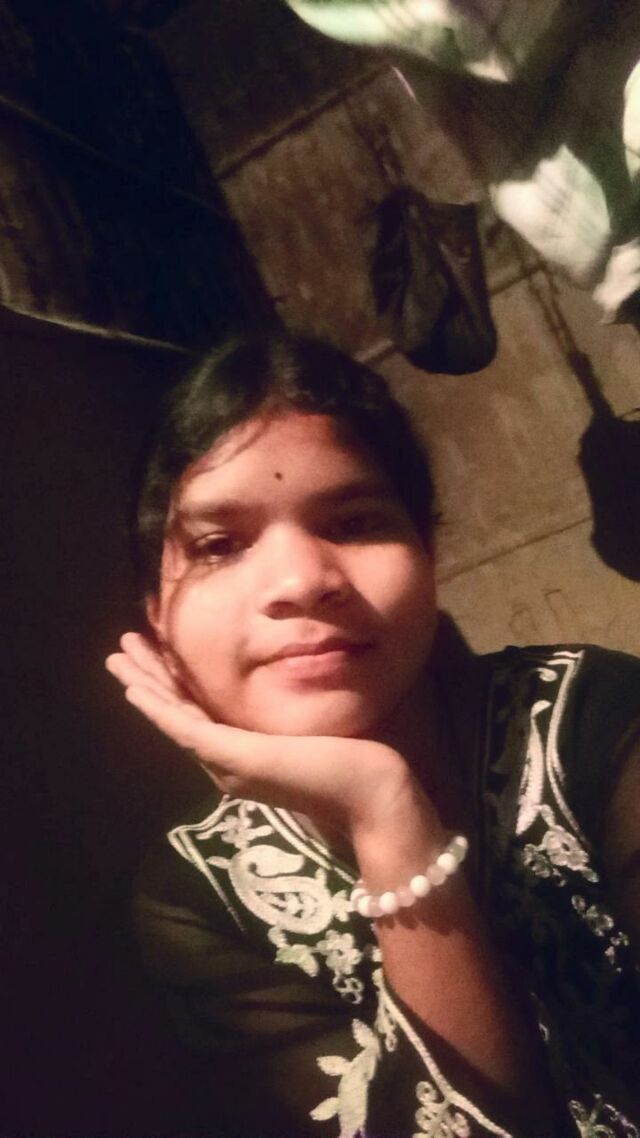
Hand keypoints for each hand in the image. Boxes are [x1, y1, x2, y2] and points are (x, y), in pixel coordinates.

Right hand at [105, 632, 416, 835]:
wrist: (374, 796)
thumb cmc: (356, 763)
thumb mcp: (311, 733)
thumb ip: (288, 721)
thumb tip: (290, 691)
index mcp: (243, 757)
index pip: (194, 715)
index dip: (168, 685)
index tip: (151, 656)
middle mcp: (227, 764)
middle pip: (175, 714)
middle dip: (146, 680)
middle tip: (118, 652)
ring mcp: (229, 764)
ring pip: (173, 718)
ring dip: (144, 687)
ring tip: (119, 659)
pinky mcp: (237, 759)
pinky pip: (187, 729)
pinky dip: (160, 709)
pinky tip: (137, 691)